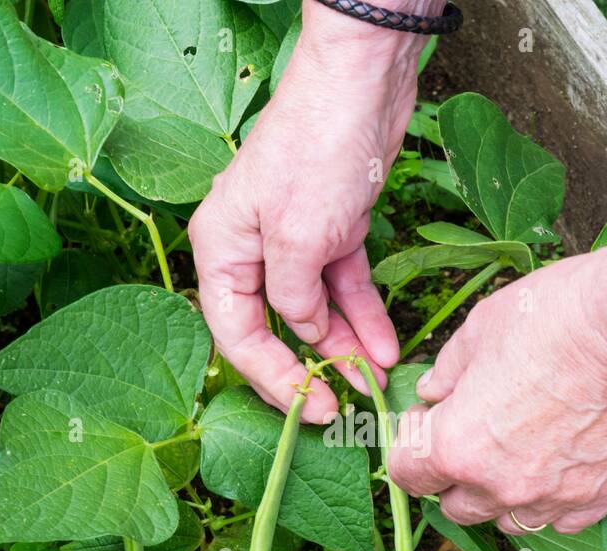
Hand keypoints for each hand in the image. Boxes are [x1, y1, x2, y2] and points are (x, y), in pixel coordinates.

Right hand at [189, 5, 432, 423]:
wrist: (362, 84)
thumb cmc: (315, 150)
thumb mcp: (299, 240)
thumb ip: (295, 300)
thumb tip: (308, 335)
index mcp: (220, 250)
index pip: (237, 335)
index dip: (273, 378)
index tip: (310, 409)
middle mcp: (250, 250)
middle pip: (275, 328)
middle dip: (311, 368)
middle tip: (341, 408)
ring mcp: (293, 242)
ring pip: (317, 312)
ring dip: (347, 347)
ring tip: (377, 382)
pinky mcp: (332, 232)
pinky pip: (344, 287)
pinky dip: (364, 315)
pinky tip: (386, 346)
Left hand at [388, 233, 606, 533]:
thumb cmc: (556, 319)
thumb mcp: (481, 329)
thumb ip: (448, 370)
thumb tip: (433, 391)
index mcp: (457, 446)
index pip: (406, 474)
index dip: (410, 443)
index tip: (427, 418)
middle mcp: (499, 486)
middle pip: (454, 506)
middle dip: (452, 473)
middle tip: (470, 432)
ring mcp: (551, 498)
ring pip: (506, 521)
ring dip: (500, 495)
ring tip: (516, 452)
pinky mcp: (598, 498)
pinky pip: (560, 521)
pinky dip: (551, 501)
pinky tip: (558, 465)